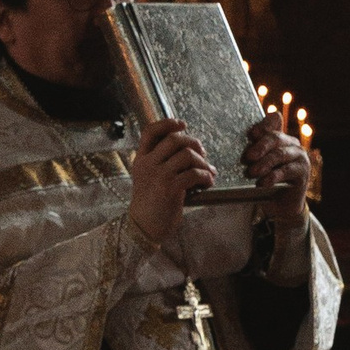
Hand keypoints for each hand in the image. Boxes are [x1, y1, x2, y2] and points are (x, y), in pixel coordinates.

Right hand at [128, 116, 214, 246]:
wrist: (143, 226)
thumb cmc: (150, 202)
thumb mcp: (148, 177)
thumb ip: (160, 162)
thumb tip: (189, 149)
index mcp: (141, 159)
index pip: (150, 131)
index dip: (167, 123)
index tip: (182, 124)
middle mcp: (148, 164)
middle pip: (174, 139)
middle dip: (194, 143)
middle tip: (202, 153)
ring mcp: (158, 176)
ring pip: (187, 155)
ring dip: (203, 162)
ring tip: (208, 171)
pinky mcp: (170, 189)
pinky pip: (194, 174)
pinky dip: (206, 176)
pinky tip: (208, 182)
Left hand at [243, 122, 310, 233]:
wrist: (280, 204)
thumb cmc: (265, 182)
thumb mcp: (256, 165)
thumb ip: (251, 154)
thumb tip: (236, 151)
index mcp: (279, 137)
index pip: (273, 121)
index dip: (263, 125)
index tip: (251, 134)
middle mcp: (291, 143)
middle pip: (275, 137)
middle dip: (260, 146)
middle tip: (248, 157)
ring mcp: (299, 156)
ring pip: (280, 154)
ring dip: (265, 163)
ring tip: (252, 172)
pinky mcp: (303, 171)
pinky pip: (287, 171)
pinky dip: (274, 176)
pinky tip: (263, 183)